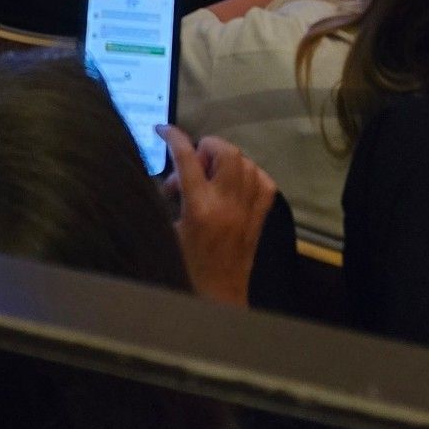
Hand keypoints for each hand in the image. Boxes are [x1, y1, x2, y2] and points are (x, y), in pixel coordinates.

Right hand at [160, 125, 274, 306]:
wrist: (216, 298)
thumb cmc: (186, 266)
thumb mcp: (168, 230)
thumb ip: (170, 198)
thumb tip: (171, 175)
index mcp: (199, 207)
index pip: (187, 158)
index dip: (174, 137)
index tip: (163, 130)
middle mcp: (227, 204)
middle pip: (226, 152)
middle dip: (207, 147)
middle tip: (194, 164)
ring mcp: (247, 211)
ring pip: (246, 163)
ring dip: (227, 160)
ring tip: (212, 175)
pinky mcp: (259, 219)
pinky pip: (264, 183)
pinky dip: (251, 175)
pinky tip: (237, 184)